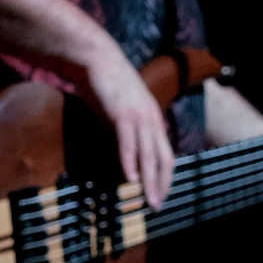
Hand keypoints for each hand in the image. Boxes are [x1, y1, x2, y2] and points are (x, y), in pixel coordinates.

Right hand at [80, 51, 174, 209]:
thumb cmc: (105, 83)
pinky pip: (128, 143)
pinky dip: (129, 161)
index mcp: (153, 118)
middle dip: (162, 184)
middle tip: (157, 205)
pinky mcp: (122, 113)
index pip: (166, 153)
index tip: (160, 193)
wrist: (96, 57)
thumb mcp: (120, 109)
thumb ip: (125, 128)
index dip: (165, 176)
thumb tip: (123, 149)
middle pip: (163, 158)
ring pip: (148, 154)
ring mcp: (138, 116)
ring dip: (150, 180)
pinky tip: (130, 178)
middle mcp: (151, 119)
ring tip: (149, 199)